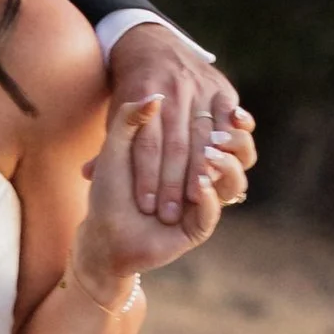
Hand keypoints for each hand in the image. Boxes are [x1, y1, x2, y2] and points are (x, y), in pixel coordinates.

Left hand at [76, 93, 249, 293]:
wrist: (103, 233)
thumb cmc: (109, 188)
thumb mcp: (114, 148)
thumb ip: (128, 121)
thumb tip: (154, 100)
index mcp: (185, 153)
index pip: (202, 135)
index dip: (215, 121)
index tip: (217, 111)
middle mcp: (199, 177)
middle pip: (220, 156)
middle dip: (219, 146)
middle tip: (216, 138)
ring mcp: (202, 203)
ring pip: (230, 182)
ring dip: (223, 167)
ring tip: (210, 157)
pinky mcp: (198, 228)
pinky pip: (211, 214)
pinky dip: (209, 198)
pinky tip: (201, 185)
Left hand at [103, 23, 253, 224]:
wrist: (151, 44)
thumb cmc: (129, 91)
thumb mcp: (114, 113)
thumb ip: (106, 144)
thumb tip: (87, 173)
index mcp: (143, 95)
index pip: (146, 145)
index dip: (146, 176)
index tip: (145, 205)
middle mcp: (174, 89)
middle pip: (176, 145)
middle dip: (172, 183)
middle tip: (168, 214)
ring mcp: (200, 87)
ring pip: (203, 136)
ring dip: (202, 170)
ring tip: (196, 198)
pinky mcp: (222, 88)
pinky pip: (230, 119)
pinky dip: (233, 140)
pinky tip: (226, 162)